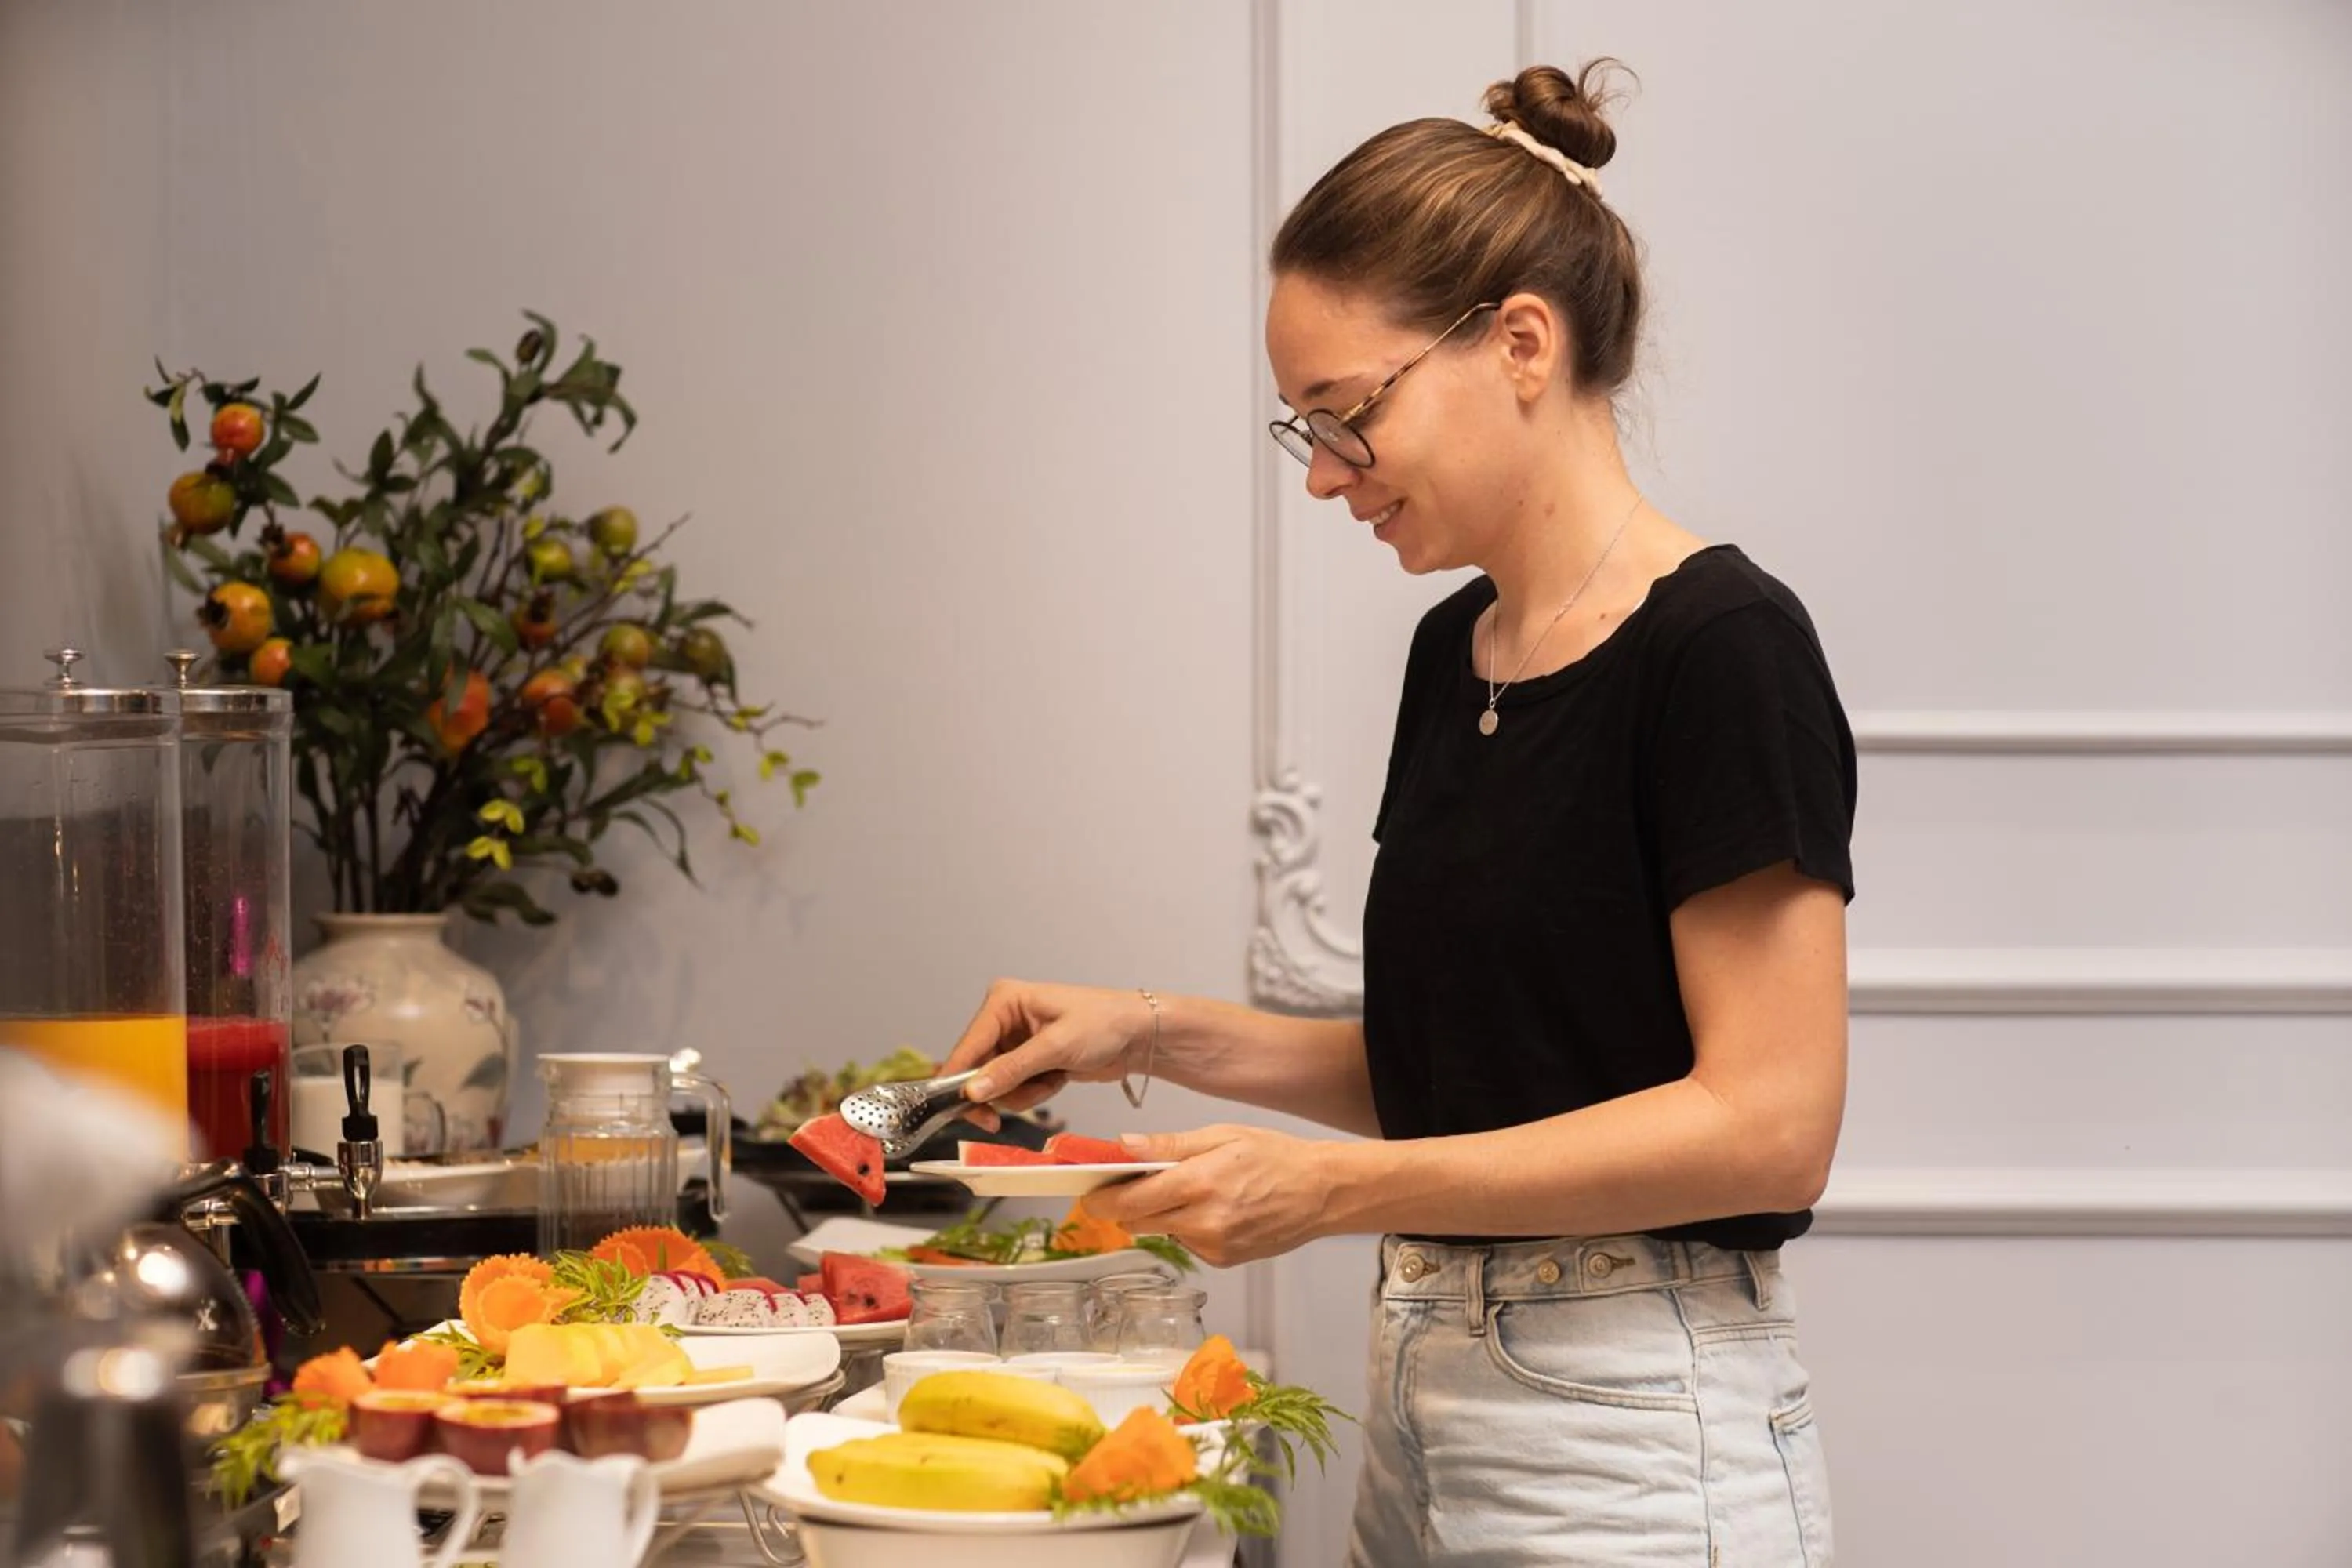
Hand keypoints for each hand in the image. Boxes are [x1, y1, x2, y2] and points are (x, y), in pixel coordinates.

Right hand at [941, 979, 1153, 1128]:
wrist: (1139, 1035)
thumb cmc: (1105, 1023)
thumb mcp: (1056, 1046)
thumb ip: (1012, 1069)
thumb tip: (972, 1090)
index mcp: (1004, 1001)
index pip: (967, 1046)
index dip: (958, 1080)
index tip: (958, 1109)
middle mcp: (1004, 1019)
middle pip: (975, 1069)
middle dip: (1001, 1090)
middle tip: (1000, 1117)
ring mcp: (1016, 1041)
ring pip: (996, 1084)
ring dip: (1022, 1093)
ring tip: (1052, 1079)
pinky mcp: (1029, 1060)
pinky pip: (1015, 1089)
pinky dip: (1035, 1092)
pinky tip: (1058, 1078)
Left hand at [1083, 1125, 1336, 1266]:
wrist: (1323, 1193)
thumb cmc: (1276, 1157)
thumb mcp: (1221, 1136)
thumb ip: (1169, 1145)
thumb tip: (1123, 1146)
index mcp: (1200, 1184)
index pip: (1130, 1201)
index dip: (1101, 1199)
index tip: (1089, 1191)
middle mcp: (1204, 1222)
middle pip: (1137, 1221)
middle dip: (1126, 1204)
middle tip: (1131, 1183)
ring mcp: (1213, 1247)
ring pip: (1161, 1232)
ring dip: (1159, 1214)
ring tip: (1188, 1190)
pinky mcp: (1222, 1261)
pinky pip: (1186, 1242)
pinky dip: (1186, 1226)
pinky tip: (1212, 1209)